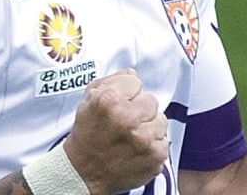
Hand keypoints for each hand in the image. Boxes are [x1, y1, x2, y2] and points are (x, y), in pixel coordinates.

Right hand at [64, 68, 168, 194]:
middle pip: (151, 100)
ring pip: (161, 120)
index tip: (118, 103)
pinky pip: (164, 141)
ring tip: (131, 136)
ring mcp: (143, 140)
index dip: (126, 92)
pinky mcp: (155, 157)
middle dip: (140, 109)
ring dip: (149, 127)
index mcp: (109, 101)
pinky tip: (136, 149)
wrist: (82, 172)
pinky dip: (152, 145)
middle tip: (125, 122)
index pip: (135, 81)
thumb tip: (133, 74)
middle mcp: (127, 119)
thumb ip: (112, 80)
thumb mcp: (88, 99)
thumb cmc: (87, 135)